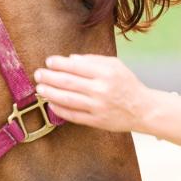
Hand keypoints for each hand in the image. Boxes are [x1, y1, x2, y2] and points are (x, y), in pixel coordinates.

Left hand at [33, 54, 152, 132]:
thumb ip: (93, 60)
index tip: (49, 62)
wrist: (142, 109)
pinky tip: (51, 103)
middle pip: (68, 82)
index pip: (76, 66)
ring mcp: (98, 106)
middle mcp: (101, 89)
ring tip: (40, 88)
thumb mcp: (115, 65)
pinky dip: (59, 109)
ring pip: (67, 99)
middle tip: (38, 74)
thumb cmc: (127, 84)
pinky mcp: (96, 121)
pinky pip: (73, 115)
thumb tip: (70, 59)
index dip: (59, 63)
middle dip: (49, 77)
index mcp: (106, 72)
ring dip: (50, 93)